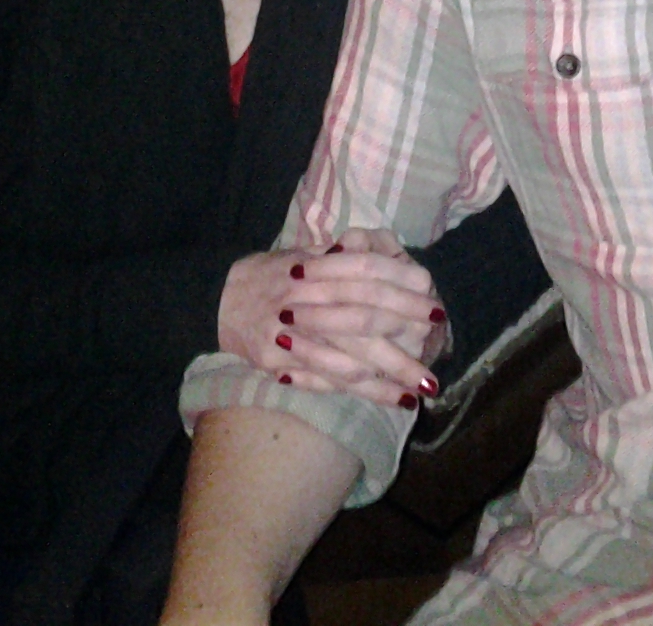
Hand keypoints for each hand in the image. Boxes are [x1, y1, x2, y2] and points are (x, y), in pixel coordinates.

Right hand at [216, 228, 448, 407]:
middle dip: (405, 338)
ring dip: (388, 377)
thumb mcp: (303, 255)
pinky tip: (388, 399)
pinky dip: (359, 392)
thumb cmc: (268, 274)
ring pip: (347, 359)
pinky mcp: (276, 362)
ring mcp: (289, 334)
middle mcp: (302, 301)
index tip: (434, 302)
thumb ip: (342, 258)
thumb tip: (389, 253)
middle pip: (363, 320)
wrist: (214, 298)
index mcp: (313, 270)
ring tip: (421, 390)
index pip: (366, 273)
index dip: (402, 286)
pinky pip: (323, 379)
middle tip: (439, 346)